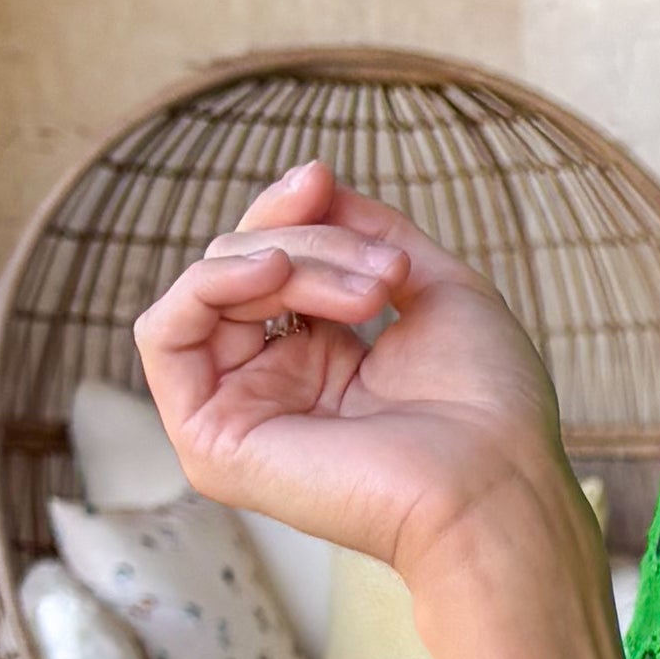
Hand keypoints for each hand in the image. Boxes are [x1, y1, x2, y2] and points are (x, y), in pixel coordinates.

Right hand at [130, 162, 581, 594]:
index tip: (322, 177)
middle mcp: (275, 387)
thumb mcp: (435, 285)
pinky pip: (163, 334)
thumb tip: (313, 183)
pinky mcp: (210, 442)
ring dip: (285, 261)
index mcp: (323, 361)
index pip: (270, 261)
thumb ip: (366, 233)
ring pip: (211, 289)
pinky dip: (209, 285)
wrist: (496, 481)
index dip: (288, 211)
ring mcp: (239, 416)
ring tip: (362, 294)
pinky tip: (273, 274)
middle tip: (384, 271)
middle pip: (241, 265)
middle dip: (308, 239)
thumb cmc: (489, 404)